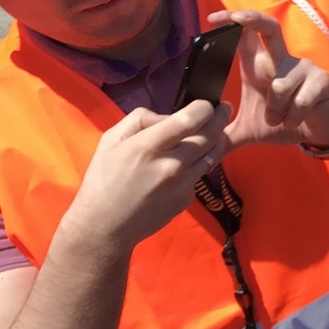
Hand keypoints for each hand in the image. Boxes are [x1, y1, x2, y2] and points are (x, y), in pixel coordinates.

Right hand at [63, 101, 229, 249]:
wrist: (105, 224)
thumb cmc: (103, 179)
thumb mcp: (111, 139)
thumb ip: (141, 119)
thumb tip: (169, 116)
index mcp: (148, 146)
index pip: (190, 120)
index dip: (205, 108)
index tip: (208, 103)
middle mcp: (171, 164)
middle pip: (210, 135)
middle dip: (221, 118)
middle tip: (224, 109)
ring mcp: (183, 184)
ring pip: (212, 154)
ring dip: (216, 140)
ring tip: (214, 131)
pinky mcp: (188, 198)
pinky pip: (200, 174)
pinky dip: (198, 164)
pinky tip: (186, 163)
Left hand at [211, 9, 328, 152]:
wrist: (319, 134)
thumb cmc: (284, 123)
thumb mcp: (248, 131)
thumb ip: (224, 135)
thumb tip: (198, 145)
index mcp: (259, 66)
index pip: (246, 35)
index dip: (231, 21)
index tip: (212, 19)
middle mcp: (280, 60)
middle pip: (269, 27)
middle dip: (252, 19)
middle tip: (236, 19)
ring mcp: (303, 68)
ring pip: (279, 85)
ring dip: (274, 110)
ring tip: (278, 121)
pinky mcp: (321, 81)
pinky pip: (300, 100)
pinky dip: (292, 117)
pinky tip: (295, 122)